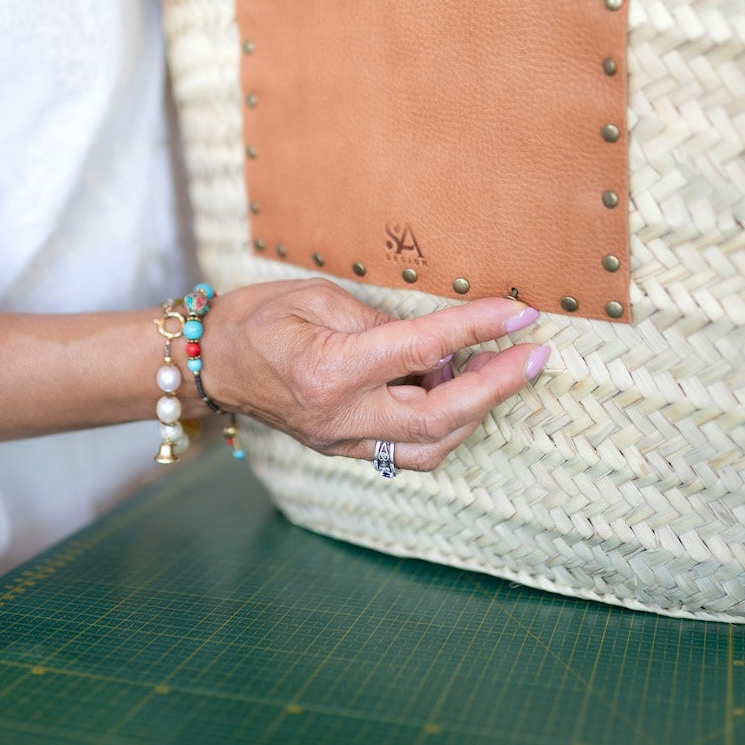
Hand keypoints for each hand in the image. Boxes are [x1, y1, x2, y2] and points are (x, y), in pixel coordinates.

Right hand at [204, 278, 550, 472]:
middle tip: (535, 355)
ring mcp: (342, 440)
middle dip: (497, 387)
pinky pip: (408, 449)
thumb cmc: (257, 318)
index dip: (478, 330)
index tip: (520, 313)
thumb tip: (437, 338)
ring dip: (475, 411)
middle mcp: (341, 416)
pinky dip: (443, 423)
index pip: (423, 350)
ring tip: (501, 370)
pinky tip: (455, 389)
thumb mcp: (317, 296)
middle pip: (440, 417)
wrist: (210, 365)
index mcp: (332, 369)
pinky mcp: (343, 448)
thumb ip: (381, 320)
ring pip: (431, 447)